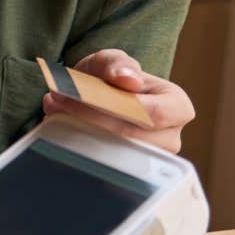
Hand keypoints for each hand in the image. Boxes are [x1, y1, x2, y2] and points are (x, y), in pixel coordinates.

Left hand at [41, 49, 193, 152]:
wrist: (98, 98)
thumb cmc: (111, 79)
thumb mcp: (112, 61)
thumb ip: (118, 64)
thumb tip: (128, 80)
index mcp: (178, 107)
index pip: (150, 113)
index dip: (114, 106)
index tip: (79, 96)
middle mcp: (170, 137)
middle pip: (131, 137)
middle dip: (91, 120)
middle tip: (57, 103)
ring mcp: (151, 159)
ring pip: (116, 154)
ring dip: (81, 134)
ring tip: (56, 113)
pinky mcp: (129, 173)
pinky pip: (105, 166)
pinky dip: (81, 148)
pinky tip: (62, 132)